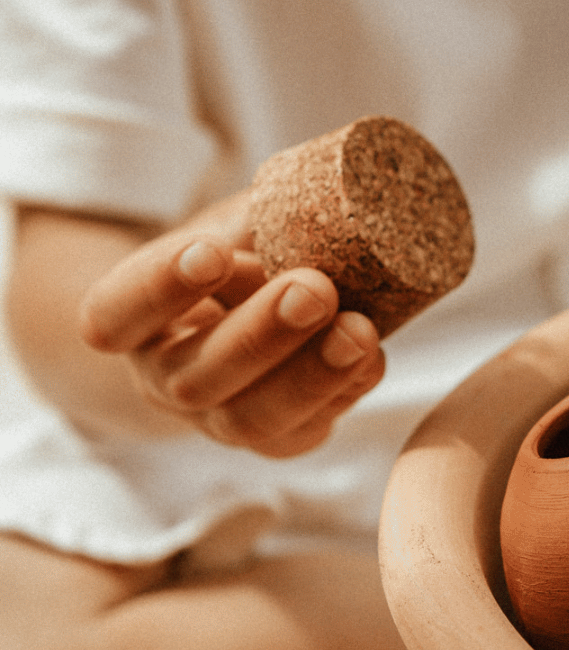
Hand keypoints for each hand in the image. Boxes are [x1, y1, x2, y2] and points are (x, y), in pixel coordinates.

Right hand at [78, 193, 384, 457]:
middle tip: (315, 289)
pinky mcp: (278, 439)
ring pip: (252, 419)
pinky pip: (305, 431)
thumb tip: (324, 210)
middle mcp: (166, 381)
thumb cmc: (236, 257)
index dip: (159, 289)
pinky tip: (371, 357)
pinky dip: (344, 393)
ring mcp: (219, 420)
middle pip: (195, 376)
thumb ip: (259, 220)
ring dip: (310, 375)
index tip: (211, 252)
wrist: (250, 316)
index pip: (117, 315)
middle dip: (260, 335)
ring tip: (358, 332)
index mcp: (130, 324)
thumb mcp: (232, 225)